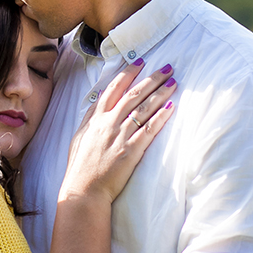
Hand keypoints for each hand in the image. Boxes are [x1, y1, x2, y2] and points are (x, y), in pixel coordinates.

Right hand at [59, 61, 176, 204]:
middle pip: (133, 95)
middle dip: (152, 79)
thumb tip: (98, 102)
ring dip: (160, 94)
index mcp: (95, 119)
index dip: (128, 74)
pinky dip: (160, 118)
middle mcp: (108, 123)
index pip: (113, 89)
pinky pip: (148, 130)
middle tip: (167, 68)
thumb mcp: (79, 137)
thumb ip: (90, 118)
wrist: (83, 189)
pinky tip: (170, 108)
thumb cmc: (80, 166)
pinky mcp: (131, 151)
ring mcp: (120, 136)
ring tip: (173, 83)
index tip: (140, 62)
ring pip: (143, 109)